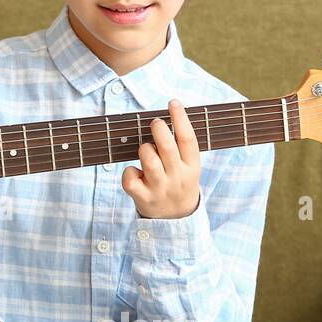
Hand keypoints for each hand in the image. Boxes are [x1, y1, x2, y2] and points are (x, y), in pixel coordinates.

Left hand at [122, 98, 200, 218]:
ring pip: (149, 160)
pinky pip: (130, 179)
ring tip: (146, 149)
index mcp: (192, 166)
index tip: (173, 102)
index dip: (180, 119)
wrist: (177, 218)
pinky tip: (135, 172)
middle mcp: (177, 177)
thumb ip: (180, 147)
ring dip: (144, 149)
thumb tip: (165, 117)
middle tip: (155, 123)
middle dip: (158, 130)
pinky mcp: (143, 198)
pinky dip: (129, 171)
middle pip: (167, 148)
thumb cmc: (178, 182)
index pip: (188, 139)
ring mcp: (160, 189)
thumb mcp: (188, 166)